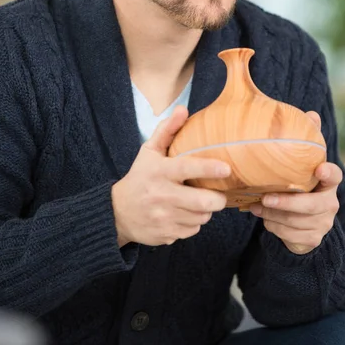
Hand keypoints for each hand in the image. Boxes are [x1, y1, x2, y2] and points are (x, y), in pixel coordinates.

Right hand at [111, 105, 229, 247]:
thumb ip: (167, 130)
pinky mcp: (167, 234)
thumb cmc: (140, 177)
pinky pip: (193, 230)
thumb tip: (183, 109)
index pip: (186, 168)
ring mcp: (164, 218)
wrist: (118, 212)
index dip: (208, 168)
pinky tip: (185, 213)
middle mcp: (162, 195)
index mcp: (159, 172)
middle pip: (202, 202)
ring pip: (201, 217)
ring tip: (198, 201)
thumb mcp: (149, 151)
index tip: (226, 168)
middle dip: (218, 198)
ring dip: (205, 210)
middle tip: (218, 193)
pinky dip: (194, 222)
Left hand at [249, 111, 342, 254]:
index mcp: (327, 182)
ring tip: (256, 205)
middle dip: (288, 202)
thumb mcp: (299, 166)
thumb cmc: (297, 186)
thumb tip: (312, 113)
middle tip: (266, 197)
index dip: (328, 173)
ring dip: (273, 214)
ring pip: (296, 221)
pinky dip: (273, 226)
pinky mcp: (311, 238)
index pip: (334, 176)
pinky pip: (289, 234)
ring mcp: (322, 223)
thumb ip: (305, 141)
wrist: (300, 221)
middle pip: (312, 205)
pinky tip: (262, 217)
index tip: (320, 168)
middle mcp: (329, 203)